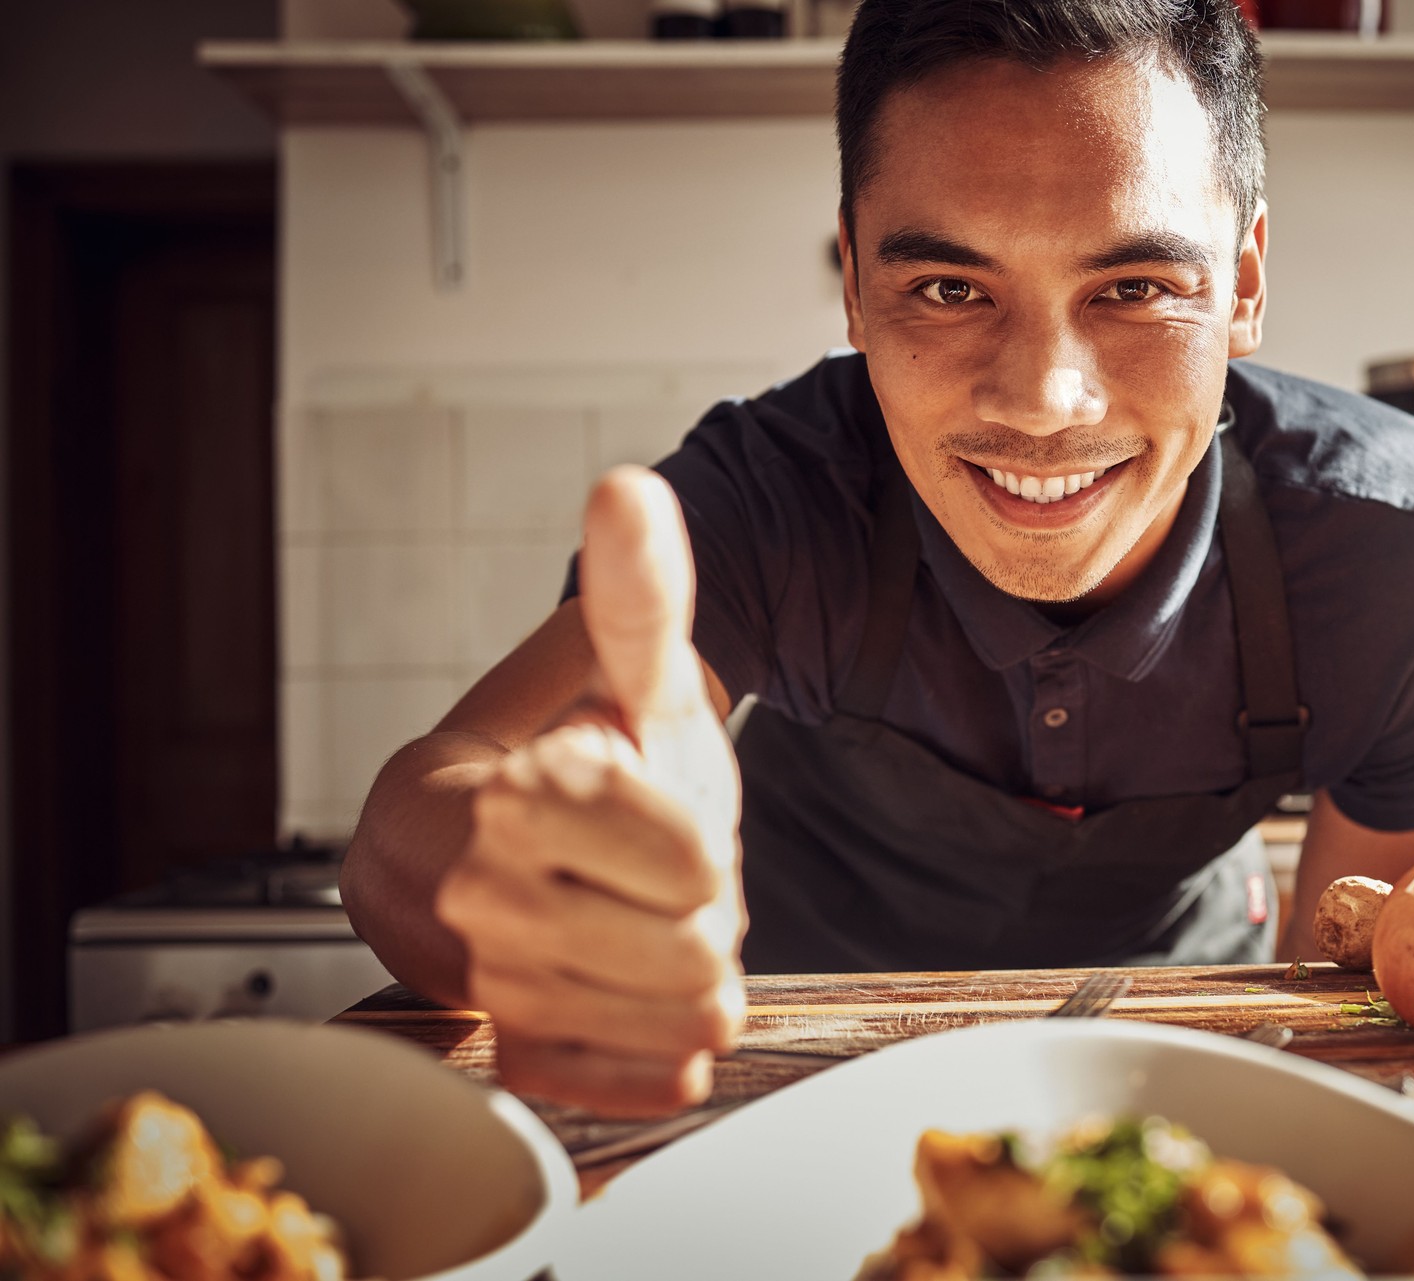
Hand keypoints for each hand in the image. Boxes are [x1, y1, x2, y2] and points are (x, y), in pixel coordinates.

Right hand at [438, 467, 744, 1115]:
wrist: (474, 846)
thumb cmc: (571, 756)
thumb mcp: (622, 674)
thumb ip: (638, 593)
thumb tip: (629, 486)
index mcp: (515, 798)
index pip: (695, 864)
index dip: (696, 844)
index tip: (646, 818)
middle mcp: (483, 899)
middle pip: (697, 949)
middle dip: (699, 913)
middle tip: (647, 880)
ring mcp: (491, 986)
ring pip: (684, 1016)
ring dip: (687, 971)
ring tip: (633, 921)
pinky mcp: (509, 1055)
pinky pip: (639, 1078)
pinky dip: (660, 1044)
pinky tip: (630, 996)